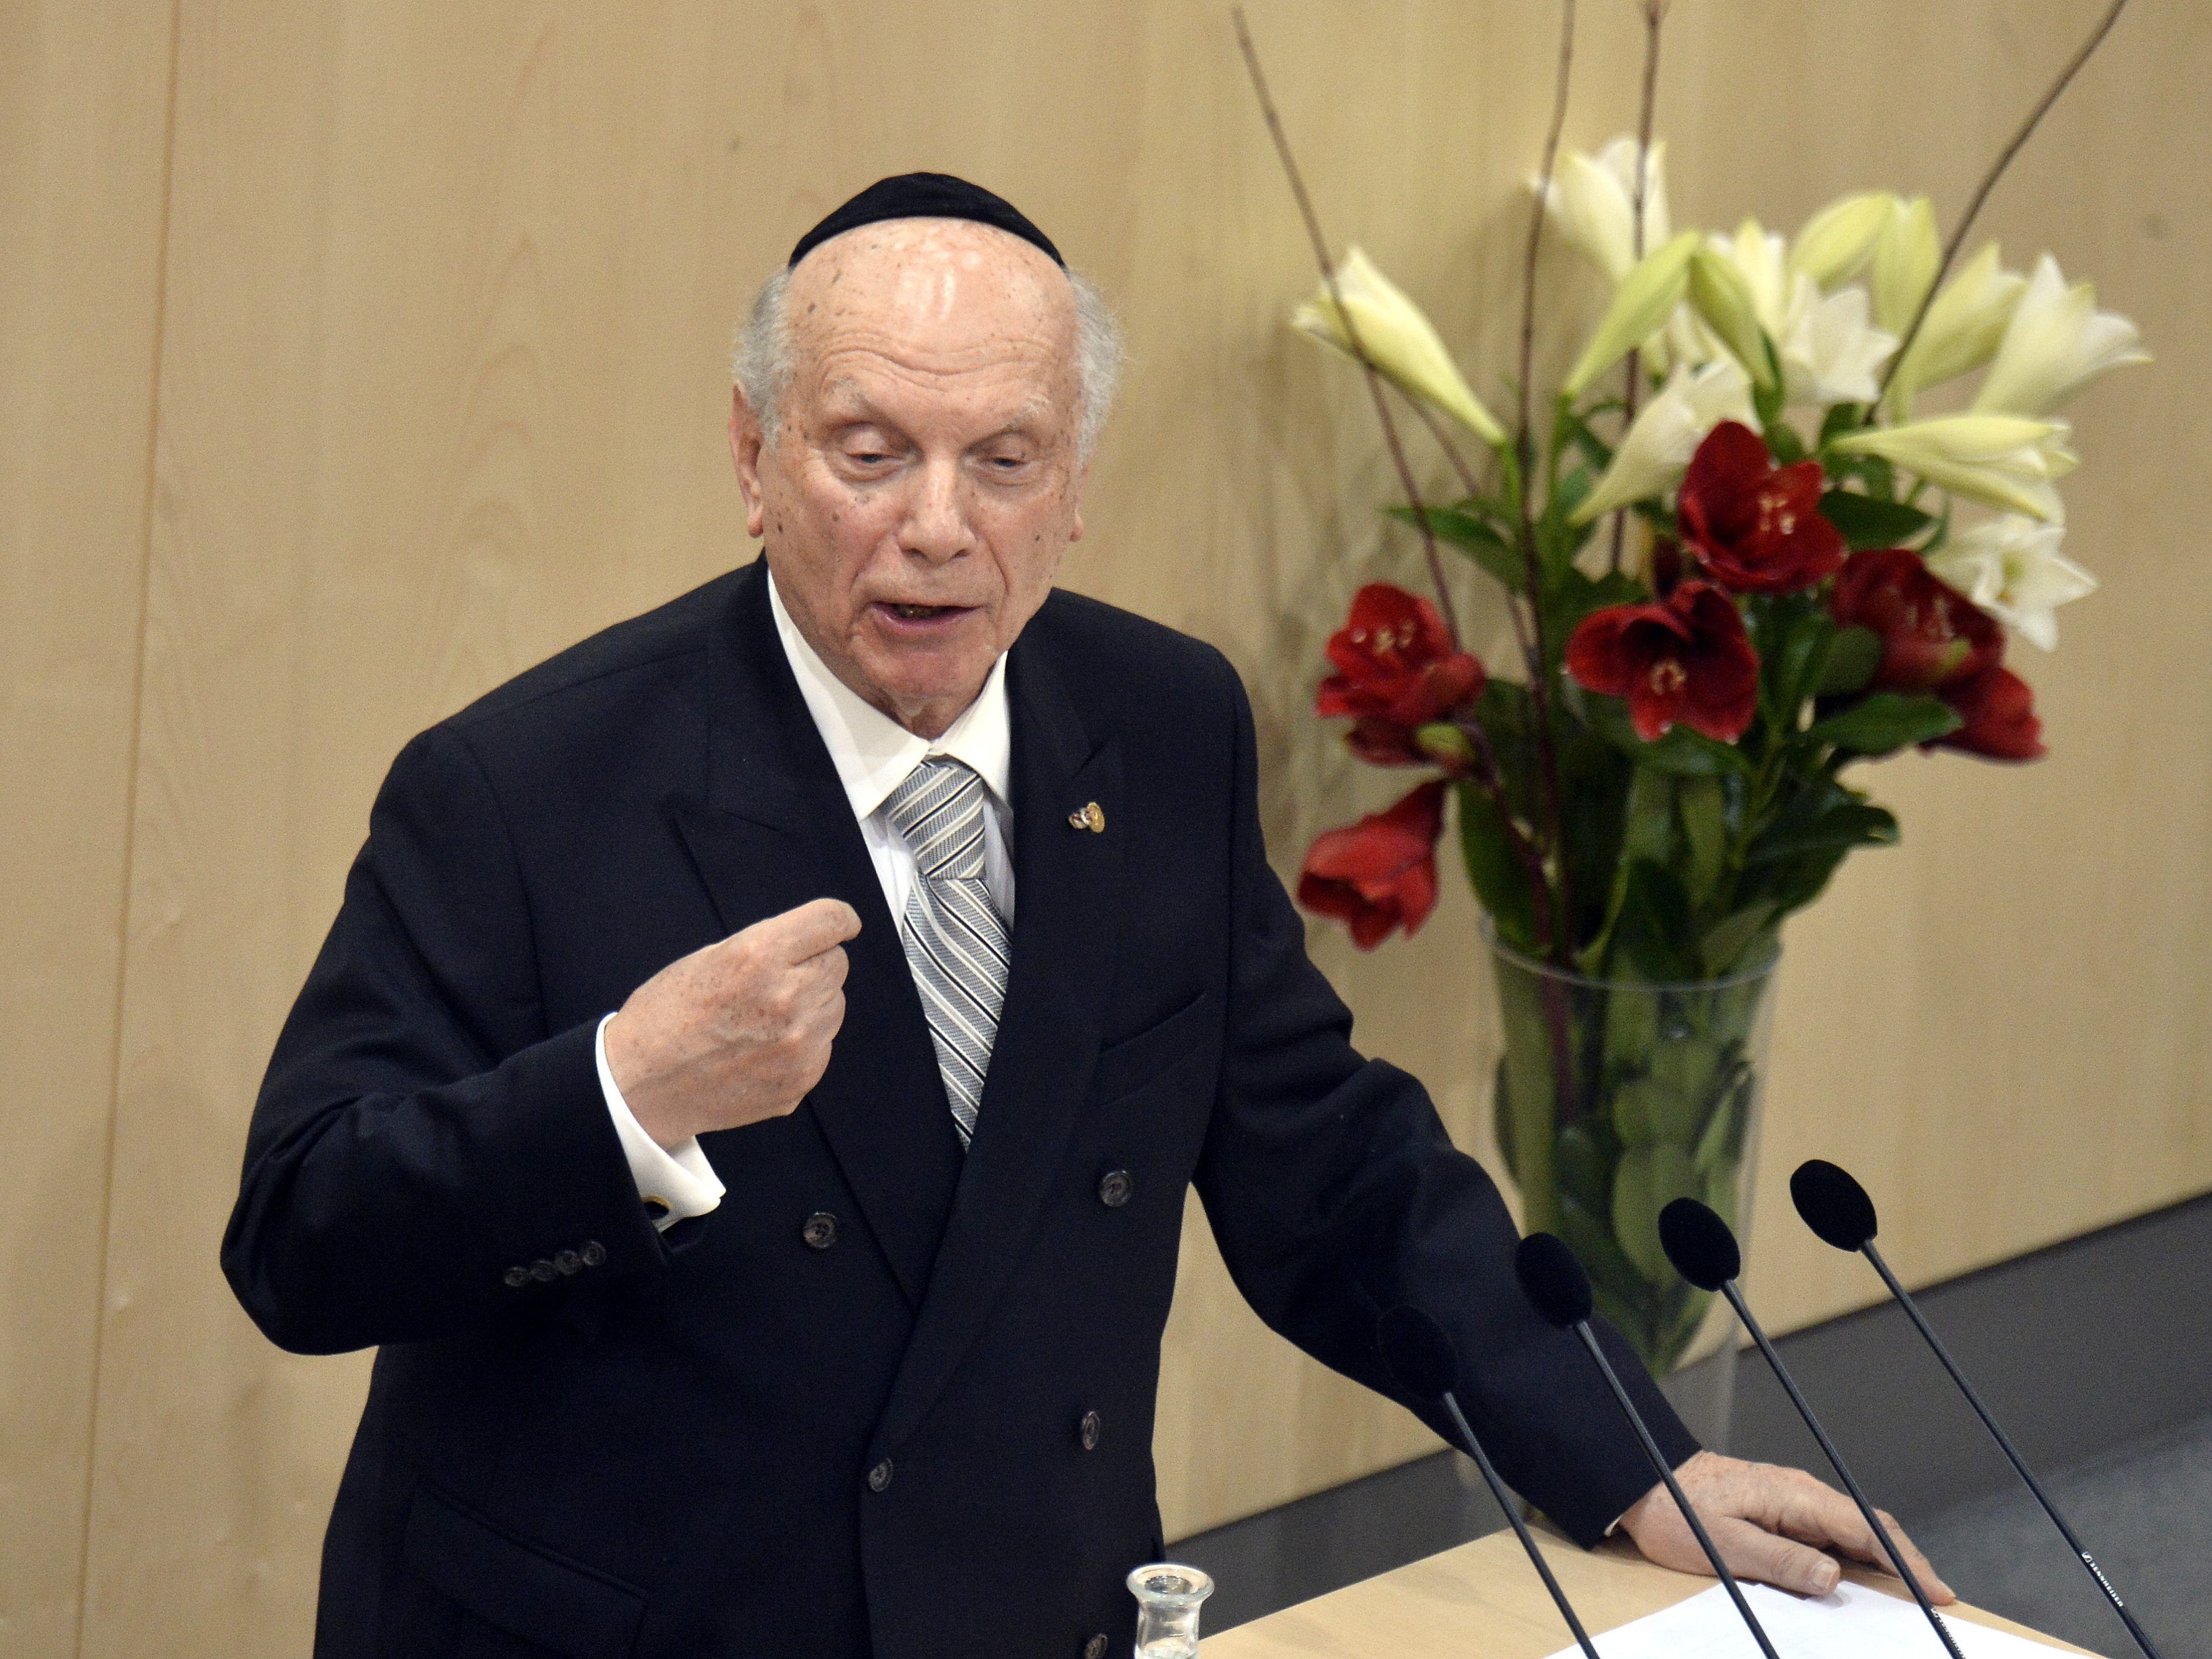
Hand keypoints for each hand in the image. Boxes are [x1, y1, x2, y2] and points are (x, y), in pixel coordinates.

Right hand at [604, 898, 860, 1146]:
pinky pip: (823, 1044)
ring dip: (812, 1003)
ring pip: (834, 1004)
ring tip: (763, 1018)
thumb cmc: (666, 1016)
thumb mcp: (710, 957)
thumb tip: (817, 944)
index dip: (839, 920)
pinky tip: (761, 1048)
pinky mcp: (801, 1079)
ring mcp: (798, 1044)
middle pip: (836, 963)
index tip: (842, 924)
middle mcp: (788, 998)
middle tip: (774, 980)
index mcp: (759, 956)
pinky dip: (803, 1042)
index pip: (830, 921)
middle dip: (812, 965)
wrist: (641, 1085)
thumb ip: (769, 946)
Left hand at [1619, 1451, 1955, 1602]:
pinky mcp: (1784, 1511)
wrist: (1648, 1481)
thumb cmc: (1680, 1514)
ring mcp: (1795, 1501)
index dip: (1906, 1562)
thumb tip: (1833, 1580)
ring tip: (1912, 1599)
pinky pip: (1830, 1535)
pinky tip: (1863, 1584)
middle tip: (1937, 1603)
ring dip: (1884, 1562)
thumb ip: (1781, 1563)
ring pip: (1854, 1531)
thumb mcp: (1725, 1547)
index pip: (1866, 1529)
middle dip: (1907, 1563)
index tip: (1938, 1592)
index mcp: (1795, 1497)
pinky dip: (1856, 1558)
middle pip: (1870, 1527)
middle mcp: (1802, 1494)